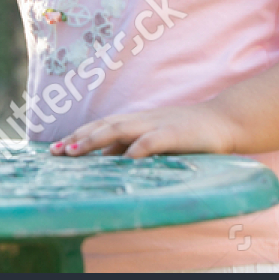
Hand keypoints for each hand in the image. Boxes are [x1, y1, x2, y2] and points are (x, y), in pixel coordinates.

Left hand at [51, 102, 238, 159]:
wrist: (224, 121)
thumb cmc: (187, 133)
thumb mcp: (154, 139)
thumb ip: (130, 147)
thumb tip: (105, 159)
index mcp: (135, 122)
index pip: (99, 127)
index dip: (77, 137)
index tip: (54, 149)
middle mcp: (141, 120)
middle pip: (103, 126)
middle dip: (78, 139)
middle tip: (56, 152)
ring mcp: (158, 125)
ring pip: (121, 129)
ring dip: (96, 139)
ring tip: (75, 151)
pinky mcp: (177, 134)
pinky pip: (154, 140)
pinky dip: (139, 148)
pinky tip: (126, 157)